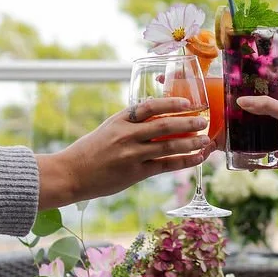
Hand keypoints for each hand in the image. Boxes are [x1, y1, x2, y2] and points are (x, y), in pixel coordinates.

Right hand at [38, 97, 212, 207]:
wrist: (72, 173)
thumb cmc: (90, 150)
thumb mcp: (108, 128)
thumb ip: (130, 123)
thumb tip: (158, 116)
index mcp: (120, 120)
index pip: (149, 106)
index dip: (171, 103)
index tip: (188, 103)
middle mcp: (127, 135)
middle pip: (164, 125)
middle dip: (188, 122)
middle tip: (204, 120)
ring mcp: (132, 155)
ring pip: (168, 146)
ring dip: (191, 143)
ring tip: (206, 140)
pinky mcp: (135, 173)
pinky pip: (166, 165)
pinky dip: (184, 161)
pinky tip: (197, 158)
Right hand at [233, 81, 277, 176]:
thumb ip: (266, 106)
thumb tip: (242, 101)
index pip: (276, 83)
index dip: (259, 86)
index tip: (241, 89)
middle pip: (272, 103)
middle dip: (260, 111)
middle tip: (242, 113)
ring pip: (274, 121)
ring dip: (269, 129)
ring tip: (257, 133)